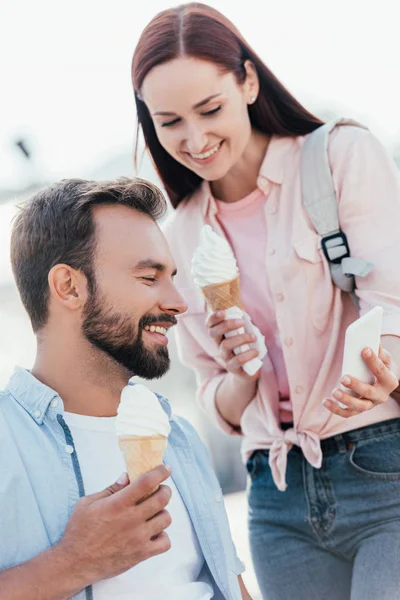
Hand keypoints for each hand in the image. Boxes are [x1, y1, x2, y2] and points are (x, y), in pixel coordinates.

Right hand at [57, 465, 172, 586]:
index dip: (160, 472)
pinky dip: (162, 536)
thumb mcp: (87, 503)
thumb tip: (127, 477)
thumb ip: (110, 489)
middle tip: (160, 489)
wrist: (75, 564)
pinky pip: (165, 543)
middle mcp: (132, 519)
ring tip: (153, 513)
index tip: (166, 468)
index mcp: (118, 504)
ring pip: (166, 519)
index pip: (147, 482)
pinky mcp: (141, 554)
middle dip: (165, 490)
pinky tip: (153, 533)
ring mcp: (138, 538)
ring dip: (162, 512)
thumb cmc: (79, 531)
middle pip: (162, 498)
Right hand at [206, 310, 260, 380]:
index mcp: (220, 335)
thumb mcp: (243, 334)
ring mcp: (224, 357)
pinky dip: (248, 354)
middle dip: (227, 325)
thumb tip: (245, 312)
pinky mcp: (232, 368)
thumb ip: (241, 324)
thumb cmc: (246, 347)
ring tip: (254, 337)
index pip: (209, 325)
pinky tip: (256, 352)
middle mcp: (219, 346)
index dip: (213, 318)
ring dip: (241, 338)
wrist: (249, 370)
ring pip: (225, 345)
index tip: (224, 312)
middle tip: (242, 322)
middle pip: (213, 333)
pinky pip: (237, 360)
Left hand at [323, 345, 398, 417]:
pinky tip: (325, 401)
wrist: (381, 384)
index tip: (364, 349)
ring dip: (346, 400)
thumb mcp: (383, 358)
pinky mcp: (358, 410)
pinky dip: (335, 409)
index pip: (382, 372)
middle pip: (369, 393)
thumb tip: (367, 338)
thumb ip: (378, 350)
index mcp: (390, 382)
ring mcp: (370, 405)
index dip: (374, 361)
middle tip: (343, 377)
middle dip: (356, 386)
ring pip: (359, 407)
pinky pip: (347, 413)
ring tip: (334, 392)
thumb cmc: (381, 367)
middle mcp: (381, 396)